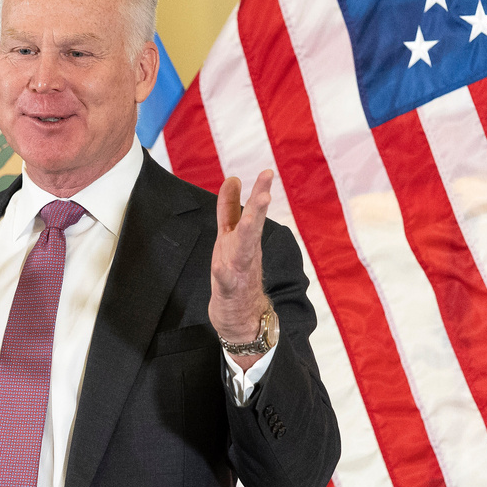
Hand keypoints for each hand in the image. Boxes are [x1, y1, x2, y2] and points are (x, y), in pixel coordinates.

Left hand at [210, 170, 273, 363]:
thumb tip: (232, 178)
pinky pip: (226, 281)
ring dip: (247, 235)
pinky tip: (219, 268)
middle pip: (253, 226)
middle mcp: (246, 250)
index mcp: (245, 236)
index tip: (267, 171)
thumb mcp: (230, 235)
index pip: (252, 210)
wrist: (242, 315)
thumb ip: (230, 207)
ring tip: (250, 220)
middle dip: (258, 209)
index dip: (259, 191)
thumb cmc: (236, 270)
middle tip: (265, 193)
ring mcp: (240, 270)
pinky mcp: (229, 290)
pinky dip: (223, 274)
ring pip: (244, 250)